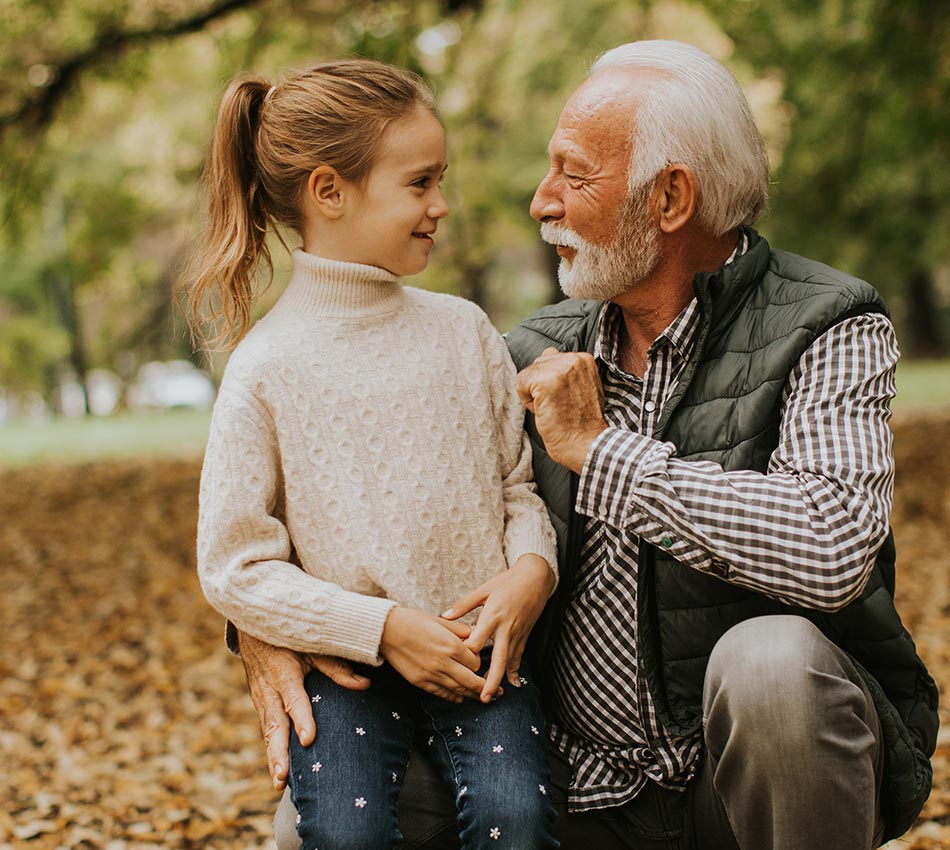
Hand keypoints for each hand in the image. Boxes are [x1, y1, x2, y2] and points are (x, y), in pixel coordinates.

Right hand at [237, 631, 369, 788]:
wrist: (254, 622)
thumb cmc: (290, 633)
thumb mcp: (313, 643)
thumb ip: (336, 666)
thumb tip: (365, 684)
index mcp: (284, 672)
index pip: (294, 700)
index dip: (302, 720)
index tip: (309, 740)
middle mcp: (269, 689)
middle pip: (274, 725)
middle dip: (278, 753)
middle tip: (283, 776)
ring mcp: (261, 698)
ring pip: (267, 732)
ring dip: (272, 757)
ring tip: (279, 782)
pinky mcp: (260, 703)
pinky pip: (265, 729)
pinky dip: (270, 750)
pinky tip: (278, 771)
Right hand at [379, 607, 484, 702]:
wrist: (387, 631)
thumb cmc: (413, 620)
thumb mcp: (440, 620)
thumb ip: (460, 630)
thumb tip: (476, 633)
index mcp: (450, 645)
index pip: (476, 662)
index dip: (481, 663)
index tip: (481, 661)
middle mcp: (443, 662)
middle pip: (471, 681)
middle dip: (486, 687)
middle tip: (498, 693)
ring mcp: (431, 674)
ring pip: (458, 690)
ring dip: (472, 695)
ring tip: (483, 698)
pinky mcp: (420, 682)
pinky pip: (441, 693)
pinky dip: (453, 697)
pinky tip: (460, 697)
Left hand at [442, 554, 554, 701]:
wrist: (535, 578)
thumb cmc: (508, 581)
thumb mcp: (484, 589)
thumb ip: (464, 605)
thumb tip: (445, 616)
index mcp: (492, 616)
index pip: (477, 641)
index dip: (466, 653)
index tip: (455, 663)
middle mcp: (506, 628)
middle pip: (498, 659)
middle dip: (491, 680)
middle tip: (483, 697)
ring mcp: (517, 633)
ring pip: (509, 661)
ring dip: (500, 679)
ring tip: (491, 695)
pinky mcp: (524, 635)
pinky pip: (519, 656)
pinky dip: (515, 670)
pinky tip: (513, 683)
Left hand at [516, 347, 607, 472]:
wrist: (587, 444)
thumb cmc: (582, 423)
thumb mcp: (582, 387)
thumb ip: (567, 371)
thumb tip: (546, 356)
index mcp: (583, 358)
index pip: (550, 359)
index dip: (552, 383)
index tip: (567, 400)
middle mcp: (573, 358)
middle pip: (537, 365)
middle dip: (541, 387)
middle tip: (560, 407)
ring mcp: (560, 368)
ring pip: (527, 374)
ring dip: (534, 395)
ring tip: (554, 409)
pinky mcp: (546, 380)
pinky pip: (520, 383)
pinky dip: (527, 402)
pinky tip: (546, 411)